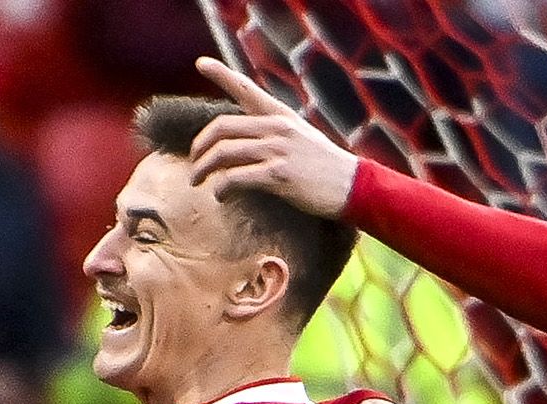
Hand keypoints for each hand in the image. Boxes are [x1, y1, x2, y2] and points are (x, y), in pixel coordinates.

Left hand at [189, 57, 358, 217]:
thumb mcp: (300, 137)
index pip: (246, 89)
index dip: (221, 74)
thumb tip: (242, 143)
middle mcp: (276, 127)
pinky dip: (221, 188)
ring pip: (224, 152)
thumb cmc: (323, 167)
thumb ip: (272, 133)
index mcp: (280, 116)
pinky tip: (221, 196)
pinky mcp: (278, 175)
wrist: (352, 186)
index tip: (201, 63)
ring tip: (198, 182)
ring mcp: (277, 150)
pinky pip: (236, 178)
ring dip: (203, 169)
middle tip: (194, 163)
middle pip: (223, 127)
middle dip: (200, 147)